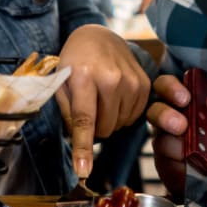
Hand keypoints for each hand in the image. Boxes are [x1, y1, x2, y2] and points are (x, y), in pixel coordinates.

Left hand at [56, 24, 150, 179]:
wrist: (98, 36)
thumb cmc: (75, 61)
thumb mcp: (61, 82)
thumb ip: (66, 112)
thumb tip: (78, 144)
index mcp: (84, 76)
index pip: (84, 120)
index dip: (83, 148)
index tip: (83, 170)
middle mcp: (111, 78)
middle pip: (105, 128)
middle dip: (94, 128)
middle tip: (87, 110)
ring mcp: (132, 81)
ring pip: (119, 125)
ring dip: (108, 121)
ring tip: (100, 98)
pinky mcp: (145, 84)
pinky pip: (133, 117)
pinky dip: (121, 114)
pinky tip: (114, 97)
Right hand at [147, 74, 206, 195]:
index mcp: (187, 105)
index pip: (168, 86)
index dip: (171, 88)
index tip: (185, 98)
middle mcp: (171, 120)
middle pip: (154, 109)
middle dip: (165, 115)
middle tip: (182, 126)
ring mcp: (166, 143)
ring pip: (162, 139)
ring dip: (184, 148)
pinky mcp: (165, 164)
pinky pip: (169, 163)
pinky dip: (189, 165)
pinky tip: (204, 169)